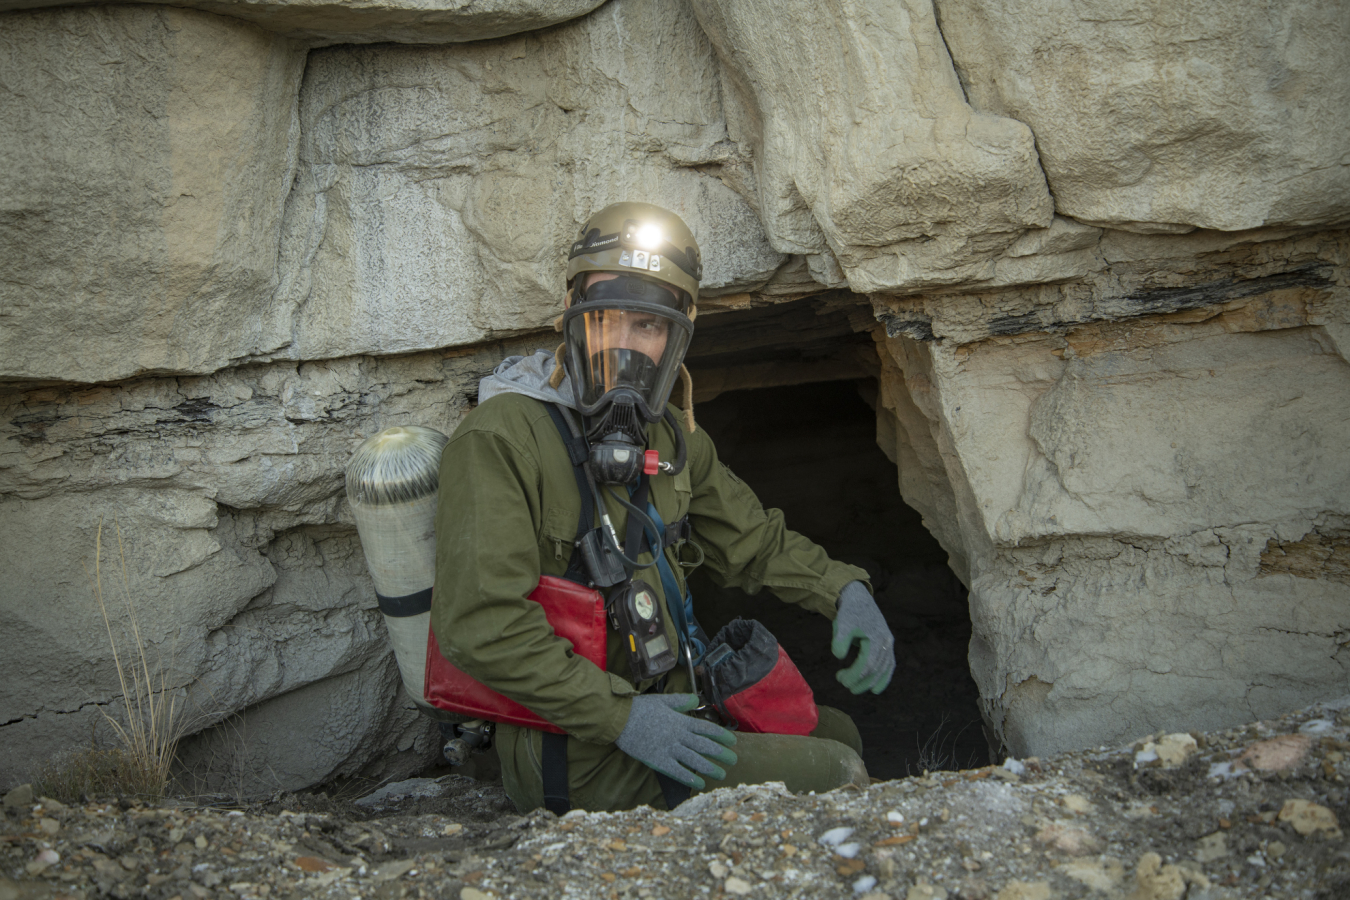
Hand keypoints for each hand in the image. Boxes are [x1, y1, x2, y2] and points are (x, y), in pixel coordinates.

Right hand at [615, 694, 737, 788]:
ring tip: (721, 774)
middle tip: (734, 760)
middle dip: (721, 753)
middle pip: (705, 746)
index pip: (706, 729)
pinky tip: (700, 784)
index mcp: (680, 721)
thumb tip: (695, 699)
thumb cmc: (639, 708)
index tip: (732, 741)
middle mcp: (678, 736)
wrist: (619, 719)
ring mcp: (669, 749)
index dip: (721, 735)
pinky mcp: (658, 760)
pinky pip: (677, 771)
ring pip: (695, 760)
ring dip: (710, 768)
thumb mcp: (662, 700)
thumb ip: (680, 701)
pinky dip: (689, 778)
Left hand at [830, 581, 895, 693]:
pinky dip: (884, 678)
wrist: (859, 599)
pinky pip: (889, 666)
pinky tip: (875, 689)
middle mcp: (886, 642)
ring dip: (869, 682)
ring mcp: (888, 644)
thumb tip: (839, 657)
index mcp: (876, 637)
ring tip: (854, 688)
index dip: (854, 675)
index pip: (867, 664)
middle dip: (860, 681)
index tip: (840, 679)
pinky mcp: (887, 646)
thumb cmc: (849, 612)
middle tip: (844, 685)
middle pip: (876, 670)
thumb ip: (840, 640)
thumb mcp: (842, 624)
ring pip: (883, 670)